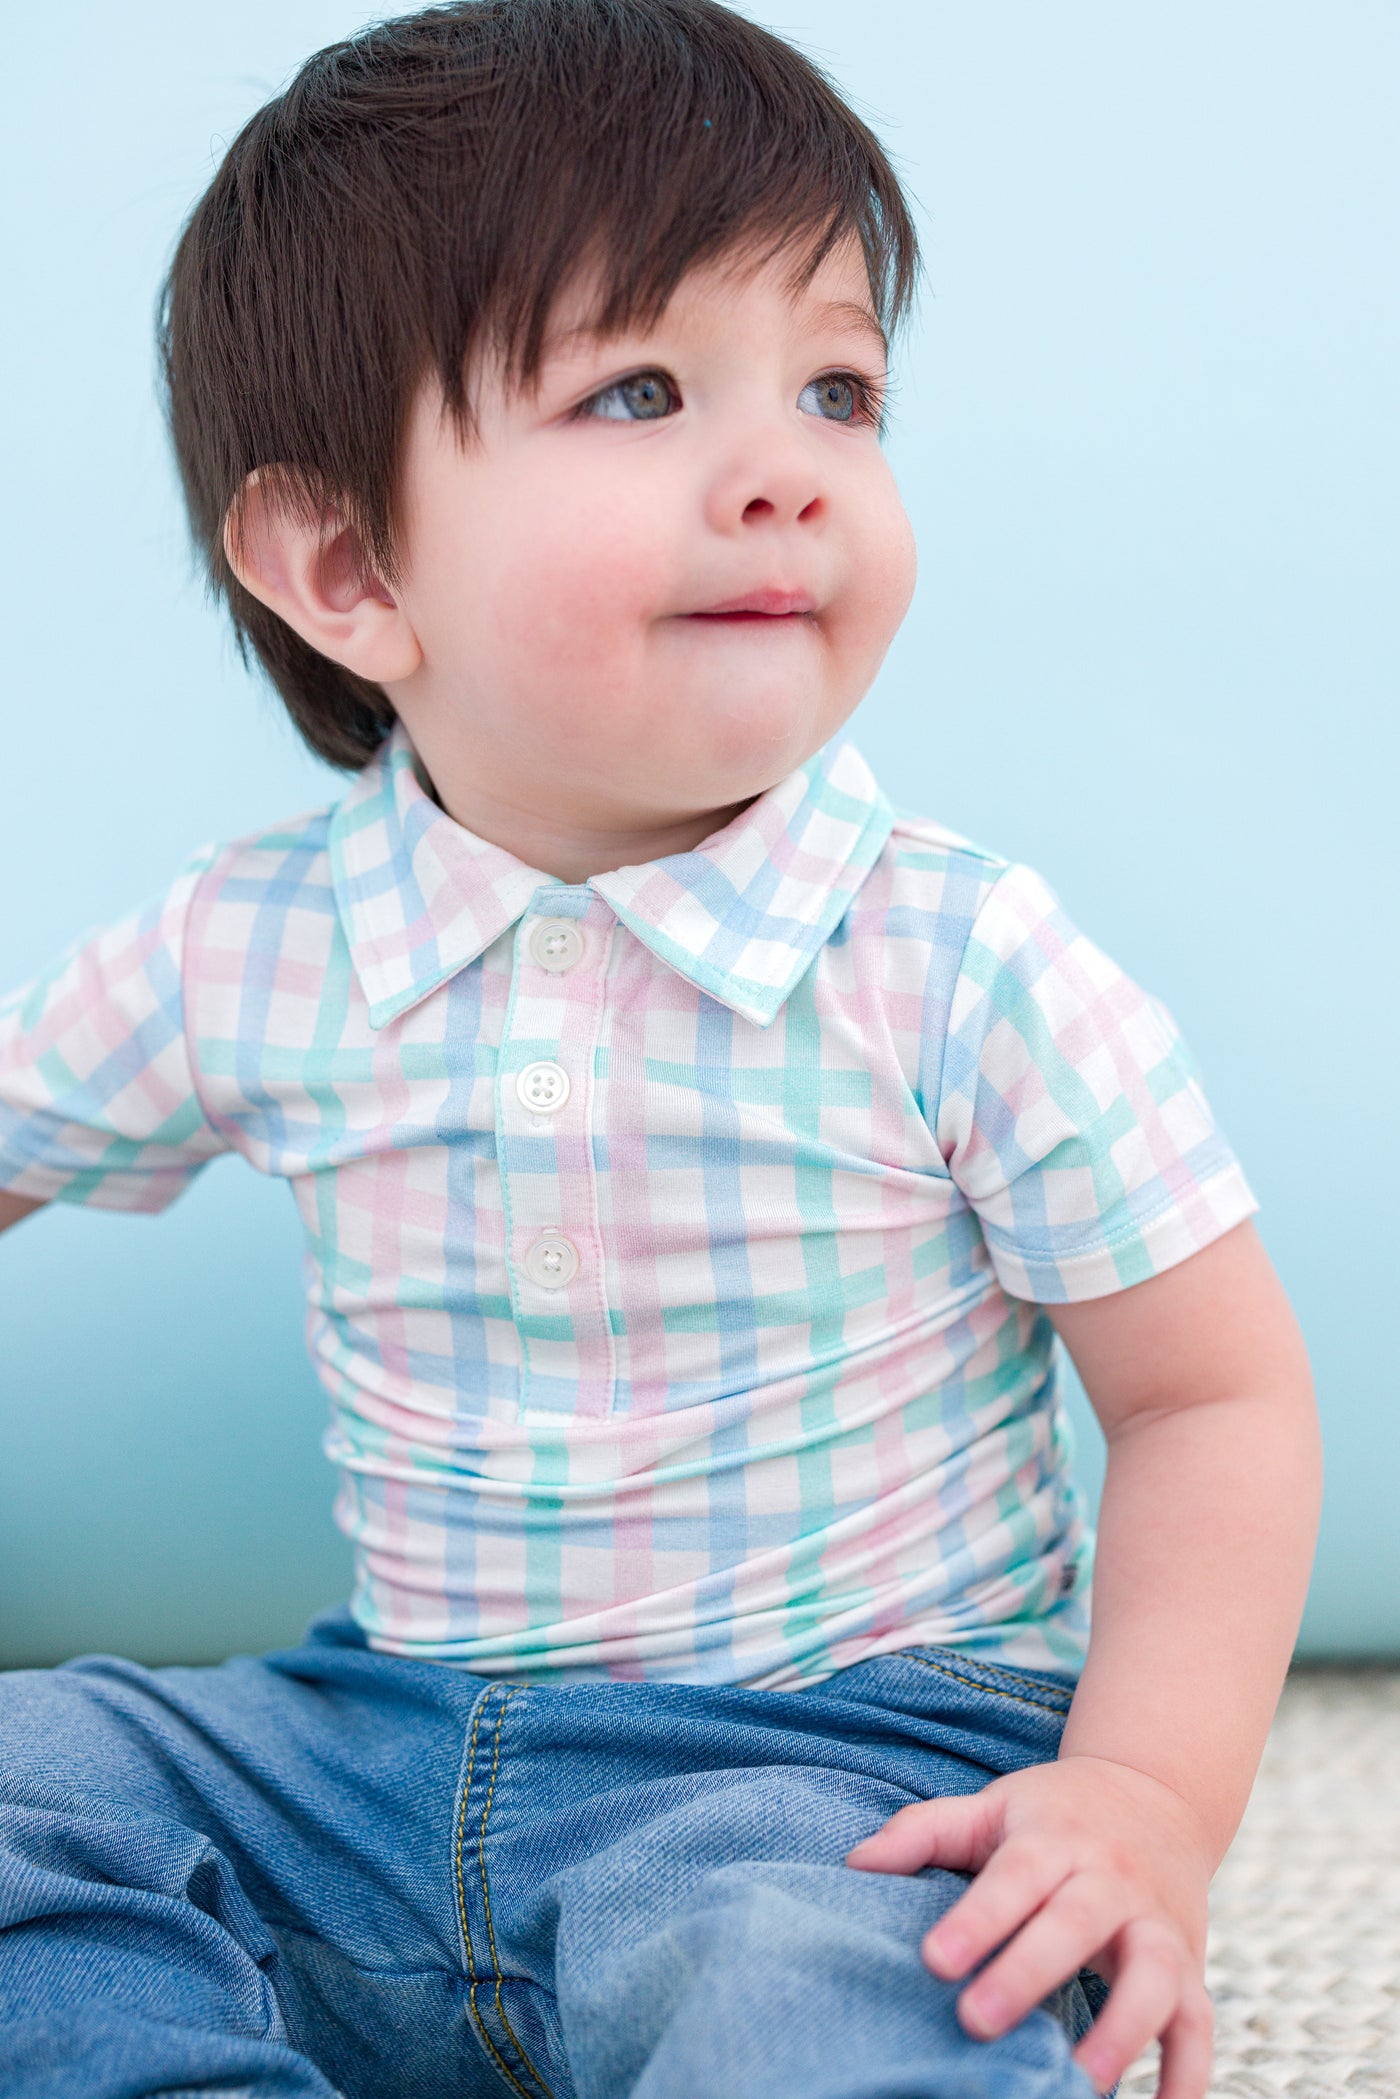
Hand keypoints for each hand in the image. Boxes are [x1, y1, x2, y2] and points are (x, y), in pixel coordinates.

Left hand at [846, 1754, 1215, 2098]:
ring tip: (1078, 2080)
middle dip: (1029, 1972)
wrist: (1158, 1793)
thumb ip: (926, 1831)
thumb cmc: (1054, 1814)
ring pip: (1153, 1974)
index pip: (1015, 1876)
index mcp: (1054, 1839)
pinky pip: (1200, 2022)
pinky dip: (1188, 2073)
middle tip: (974, 2021)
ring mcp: (1156, 1923)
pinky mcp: (1190, 1964)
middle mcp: (1110, 1879)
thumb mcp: (994, 1807)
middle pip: (1075, 1922)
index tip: (933, 1960)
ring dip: (1123, 2029)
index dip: (978, 1918)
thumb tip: (855, 1864)